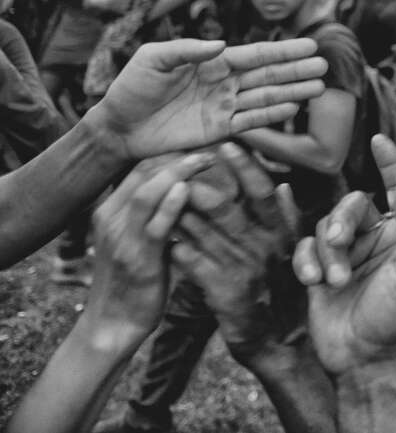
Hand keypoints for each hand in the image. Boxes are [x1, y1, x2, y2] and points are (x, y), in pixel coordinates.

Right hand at [83, 152, 212, 349]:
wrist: (112, 325)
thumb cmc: (133, 280)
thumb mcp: (139, 240)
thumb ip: (154, 215)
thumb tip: (183, 188)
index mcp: (111, 210)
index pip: (140, 167)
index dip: (171, 152)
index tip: (202, 144)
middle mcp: (110, 218)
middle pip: (143, 171)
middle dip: (178, 155)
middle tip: (212, 145)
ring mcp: (121, 238)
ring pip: (146, 192)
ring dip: (178, 172)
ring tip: (206, 158)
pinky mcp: (137, 259)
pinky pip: (154, 226)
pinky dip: (170, 205)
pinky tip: (187, 190)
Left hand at [85, 38, 328, 161]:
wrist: (117, 127)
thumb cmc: (131, 87)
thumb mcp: (153, 59)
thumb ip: (186, 50)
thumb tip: (221, 44)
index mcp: (211, 62)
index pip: (254, 55)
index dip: (283, 51)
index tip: (309, 45)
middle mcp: (223, 83)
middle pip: (267, 75)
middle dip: (296, 70)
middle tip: (324, 66)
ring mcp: (223, 107)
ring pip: (265, 97)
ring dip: (292, 92)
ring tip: (318, 88)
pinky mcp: (219, 131)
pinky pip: (251, 122)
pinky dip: (272, 116)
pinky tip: (293, 108)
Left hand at [172, 143, 301, 358]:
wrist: (278, 340)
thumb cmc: (284, 290)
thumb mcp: (293, 251)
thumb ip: (287, 218)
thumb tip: (284, 185)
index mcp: (281, 232)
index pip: (262, 192)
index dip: (245, 167)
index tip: (226, 145)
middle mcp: (263, 247)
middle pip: (227, 208)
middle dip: (199, 187)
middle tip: (178, 167)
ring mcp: (243, 270)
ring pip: (203, 233)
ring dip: (180, 214)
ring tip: (161, 198)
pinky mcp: (223, 293)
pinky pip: (192, 263)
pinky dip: (177, 248)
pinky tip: (165, 239)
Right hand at [293, 135, 395, 373]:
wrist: (362, 357)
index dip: (389, 163)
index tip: (378, 140)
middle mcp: (373, 238)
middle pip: (351, 205)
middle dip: (342, 221)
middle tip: (340, 244)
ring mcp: (344, 254)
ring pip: (324, 226)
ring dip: (326, 251)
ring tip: (332, 281)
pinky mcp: (317, 269)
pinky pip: (304, 247)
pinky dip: (306, 260)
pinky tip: (311, 280)